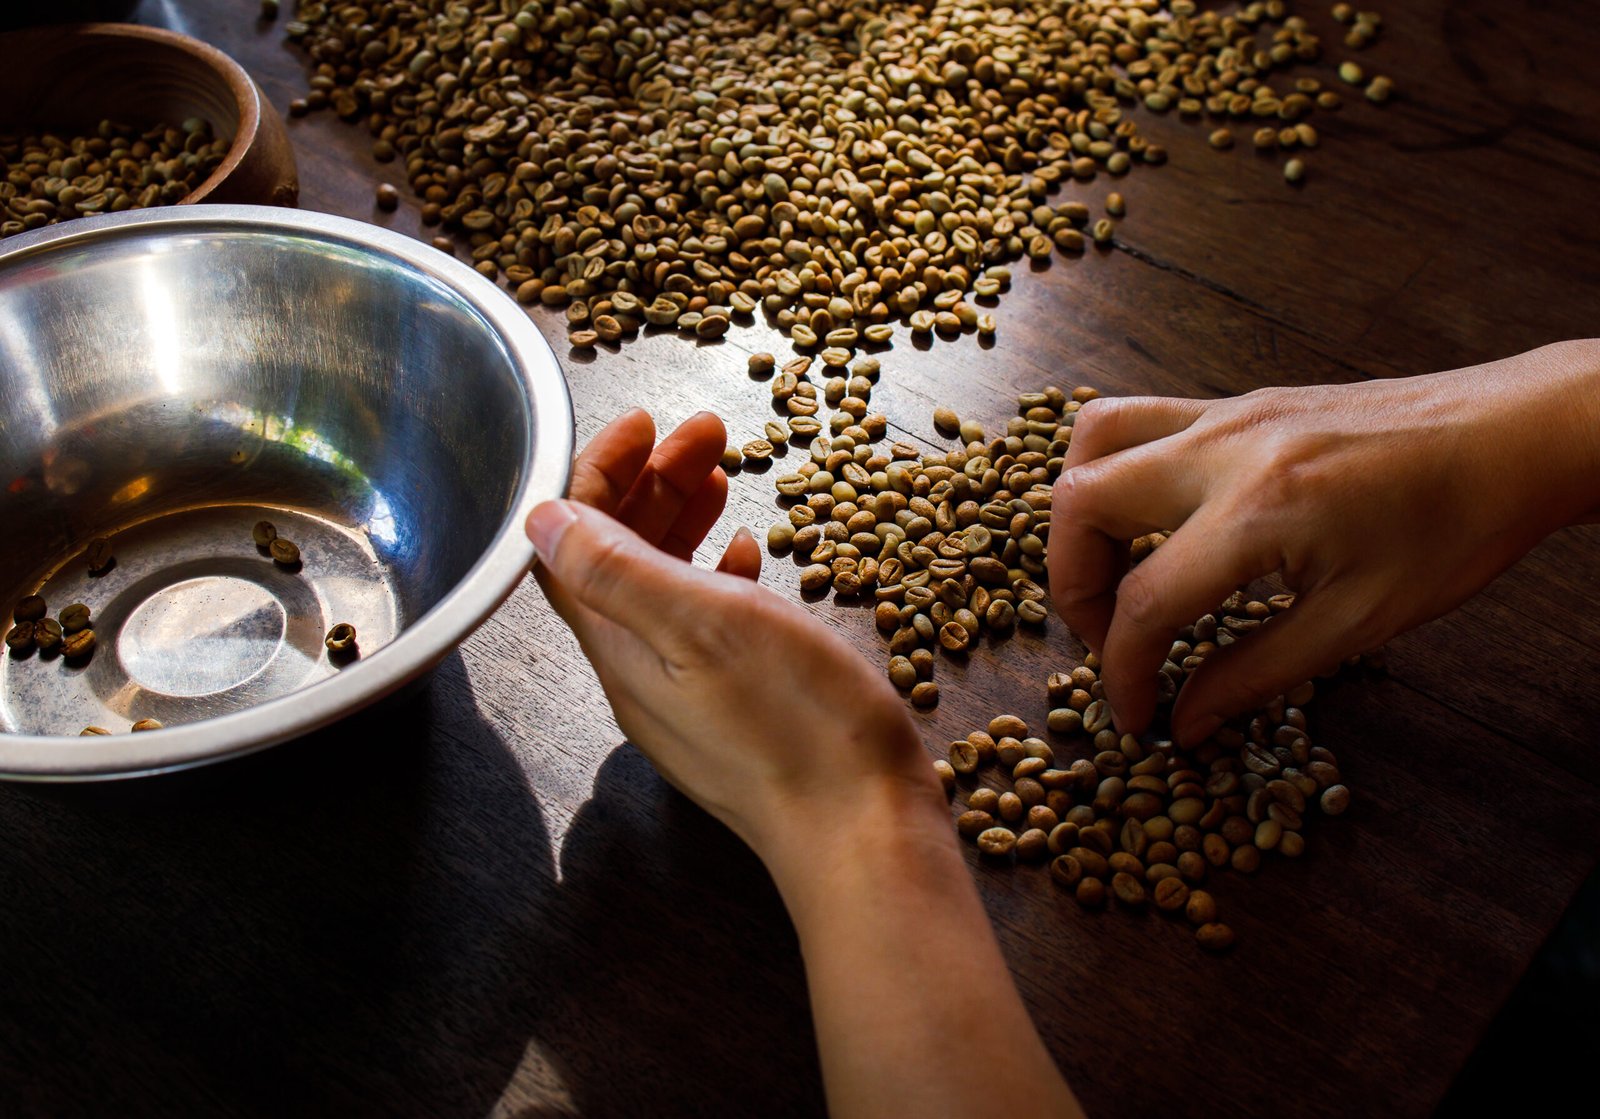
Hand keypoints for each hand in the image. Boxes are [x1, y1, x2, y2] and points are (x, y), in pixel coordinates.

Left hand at [527, 409, 941, 875]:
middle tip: (703, 434)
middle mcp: (641, 674)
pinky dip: (716, 574)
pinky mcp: (734, 711)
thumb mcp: (701, 625)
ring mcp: (687, 697)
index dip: (598, 474)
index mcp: (621, 648)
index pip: (573, 544)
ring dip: (682, 521)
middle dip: (650, 485)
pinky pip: (704, 625)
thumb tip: (541, 518)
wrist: (864, 830)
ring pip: (663, 587)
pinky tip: (747, 555)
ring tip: (721, 476)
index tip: (646, 423)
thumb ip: (616, 569)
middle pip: (618, 559)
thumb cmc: (794, 726)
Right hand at [1049, 340, 1599, 745]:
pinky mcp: (1236, 403)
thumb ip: (1256, 673)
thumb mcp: (1360, 622)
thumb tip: (1187, 720)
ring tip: (1113, 570)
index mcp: (1259, 512)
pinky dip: (1114, 472)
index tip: (1134, 712)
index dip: (1123, 671)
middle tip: (1110, 635)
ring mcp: (1225, 414)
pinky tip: (1152, 524)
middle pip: (1081, 502)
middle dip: (1074, 585)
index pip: (1145, 602)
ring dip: (1079, 513)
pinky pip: (1137, 422)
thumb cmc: (1455, 528)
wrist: (1512, 435)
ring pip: (1091, 440)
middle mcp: (1224, 449)